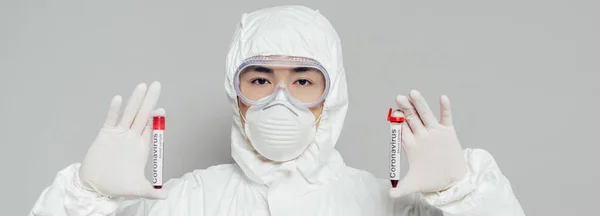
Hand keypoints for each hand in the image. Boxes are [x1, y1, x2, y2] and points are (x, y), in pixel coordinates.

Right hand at [78, 82, 167, 198]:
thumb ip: (152, 192)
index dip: (156, 118)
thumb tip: (166, 196)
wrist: (95, 187)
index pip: (152, 129)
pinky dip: (114, 110)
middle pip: (142, 116)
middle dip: (149, 101)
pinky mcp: (105, 135)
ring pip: (129, 114)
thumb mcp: (138, 189)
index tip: (161, 109)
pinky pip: (111, 120)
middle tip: (157, 85)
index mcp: (142, 148)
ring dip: (135, 100)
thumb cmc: (117, 186)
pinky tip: (118, 99)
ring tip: (142, 86)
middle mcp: (132, 138)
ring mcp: (119, 135)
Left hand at [389, 90, 466, 197]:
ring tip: (413, 93)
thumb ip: (402, 189)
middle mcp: (421, 135)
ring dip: (420, 104)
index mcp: (411, 145)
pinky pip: (446, 118)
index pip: (402, 130)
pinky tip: (442, 98)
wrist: (450, 180)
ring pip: (425, 115)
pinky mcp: (447, 132)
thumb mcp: (414, 184)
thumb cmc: (430, 180)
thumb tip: (390, 195)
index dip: (397, 122)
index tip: (393, 115)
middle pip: (411, 119)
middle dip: (405, 109)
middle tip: (399, 97)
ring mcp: (434, 132)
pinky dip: (445, 109)